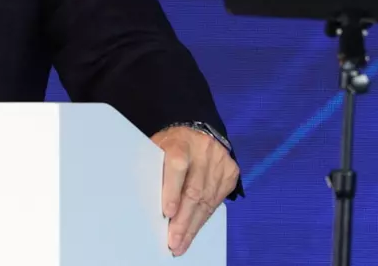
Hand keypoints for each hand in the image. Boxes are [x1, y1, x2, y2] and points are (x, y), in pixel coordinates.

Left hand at [151, 125, 239, 256]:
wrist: (197, 133)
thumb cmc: (170, 145)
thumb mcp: (157, 148)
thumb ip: (154, 169)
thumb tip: (146, 201)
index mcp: (180, 141)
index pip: (177, 165)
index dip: (172, 190)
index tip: (167, 212)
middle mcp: (204, 151)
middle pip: (195, 190)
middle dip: (183, 220)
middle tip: (173, 240)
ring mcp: (220, 162)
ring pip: (207, 200)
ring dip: (193, 225)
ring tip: (181, 243)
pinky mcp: (231, 173)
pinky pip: (217, 202)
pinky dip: (203, 219)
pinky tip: (193, 231)